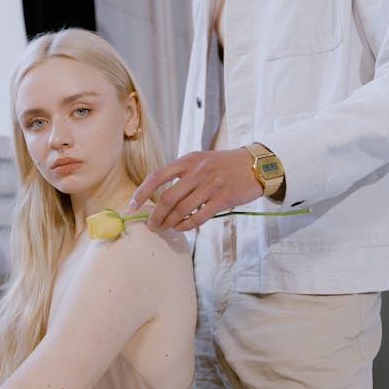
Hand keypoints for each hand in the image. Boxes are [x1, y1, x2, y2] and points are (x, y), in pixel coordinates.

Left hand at [130, 148, 262, 230]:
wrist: (257, 165)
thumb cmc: (224, 165)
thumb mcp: (200, 160)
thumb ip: (181, 173)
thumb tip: (158, 195)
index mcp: (188, 160)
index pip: (157, 176)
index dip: (142, 192)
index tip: (132, 205)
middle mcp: (198, 171)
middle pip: (167, 198)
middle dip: (155, 215)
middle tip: (151, 225)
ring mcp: (211, 185)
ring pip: (182, 210)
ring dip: (169, 223)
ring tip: (164, 228)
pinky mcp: (223, 199)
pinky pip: (198, 217)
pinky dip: (186, 225)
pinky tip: (181, 228)